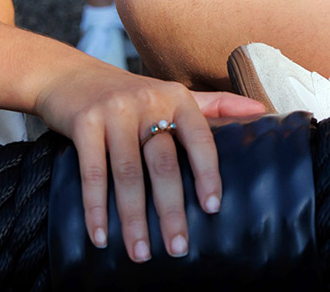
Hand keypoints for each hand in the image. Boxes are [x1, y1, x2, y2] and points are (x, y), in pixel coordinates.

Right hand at [34, 63, 263, 261]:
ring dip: (133, 219)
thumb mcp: (170, 93)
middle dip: (171, 211)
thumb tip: (261, 110)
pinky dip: (95, 208)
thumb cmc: (128, 94)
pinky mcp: (84, 122)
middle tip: (178, 249)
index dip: (207, 173)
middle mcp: (147, 101)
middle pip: (163, 164)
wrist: (68, 75)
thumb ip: (214, 105)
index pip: (200, 137)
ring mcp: (114, 111)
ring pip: (128, 174)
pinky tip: (101, 236)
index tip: (212, 208)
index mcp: (176, 97)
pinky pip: (92, 172)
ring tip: (140, 253)